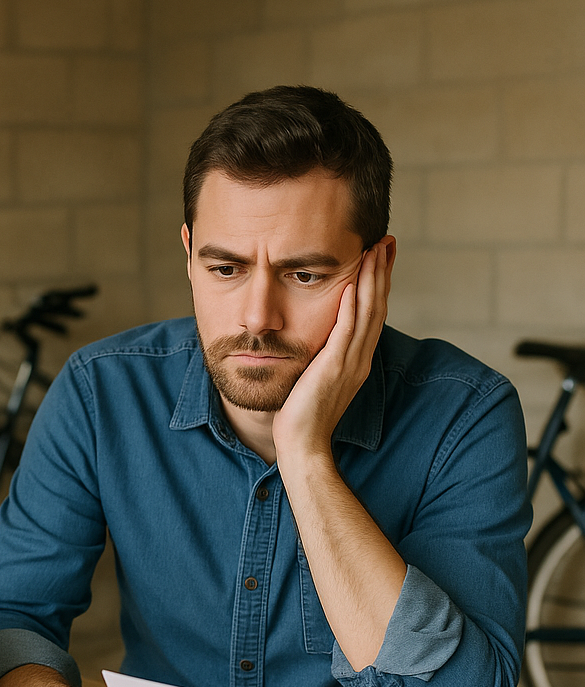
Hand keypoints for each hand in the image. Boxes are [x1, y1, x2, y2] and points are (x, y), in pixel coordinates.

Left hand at [273, 237, 394, 468]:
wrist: (301, 444)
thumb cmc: (301, 416)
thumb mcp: (316, 378)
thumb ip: (322, 356)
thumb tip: (317, 339)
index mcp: (356, 360)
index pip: (372, 313)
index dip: (378, 283)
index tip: (379, 256)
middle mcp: (359, 358)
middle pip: (377, 306)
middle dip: (382, 272)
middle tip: (386, 242)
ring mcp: (350, 363)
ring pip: (368, 313)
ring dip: (372, 280)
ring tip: (374, 250)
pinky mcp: (334, 369)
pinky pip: (346, 332)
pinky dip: (351, 306)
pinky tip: (351, 283)